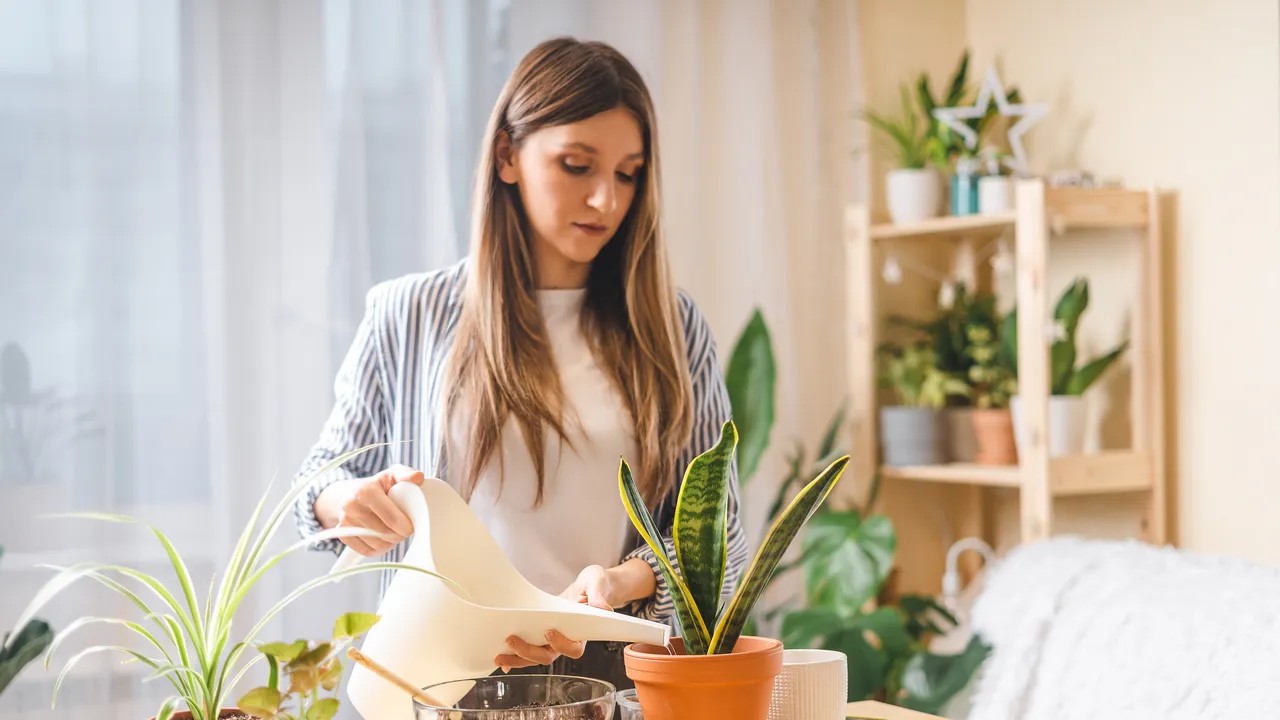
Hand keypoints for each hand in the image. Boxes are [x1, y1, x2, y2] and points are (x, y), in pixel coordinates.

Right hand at [315, 464, 423, 555]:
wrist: (344, 495)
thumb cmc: (373, 486)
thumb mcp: (390, 474)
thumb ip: (405, 474)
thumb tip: (418, 477)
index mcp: (366, 492)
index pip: (392, 520)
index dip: (406, 527)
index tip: (411, 525)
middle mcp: (352, 507)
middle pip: (386, 534)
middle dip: (400, 534)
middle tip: (403, 528)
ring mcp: (345, 523)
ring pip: (378, 545)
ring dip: (390, 543)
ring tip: (392, 532)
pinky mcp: (343, 535)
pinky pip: (368, 551)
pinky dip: (379, 549)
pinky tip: (382, 539)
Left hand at [491, 566, 615, 671]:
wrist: (590, 586)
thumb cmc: (595, 585)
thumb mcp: (597, 582)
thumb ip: (598, 595)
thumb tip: (603, 608)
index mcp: (582, 632)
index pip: (573, 648)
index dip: (561, 644)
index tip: (549, 631)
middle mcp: (566, 640)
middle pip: (548, 656)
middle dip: (529, 651)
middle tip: (512, 639)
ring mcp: (552, 640)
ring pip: (535, 657)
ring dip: (517, 658)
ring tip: (499, 656)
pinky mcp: (542, 635)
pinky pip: (529, 649)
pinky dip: (515, 656)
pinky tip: (502, 658)